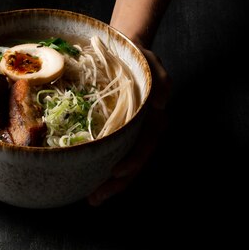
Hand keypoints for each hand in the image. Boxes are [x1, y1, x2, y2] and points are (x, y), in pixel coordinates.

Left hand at [88, 45, 170, 205]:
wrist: (125, 51)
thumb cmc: (138, 57)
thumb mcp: (151, 62)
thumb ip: (160, 80)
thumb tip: (161, 104)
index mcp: (154, 117)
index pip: (146, 145)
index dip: (133, 161)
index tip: (115, 172)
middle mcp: (145, 130)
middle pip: (134, 162)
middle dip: (118, 183)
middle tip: (96, 197)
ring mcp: (132, 133)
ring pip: (124, 163)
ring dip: (110, 183)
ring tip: (92, 198)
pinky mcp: (118, 132)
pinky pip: (113, 154)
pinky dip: (102, 168)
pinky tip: (87, 180)